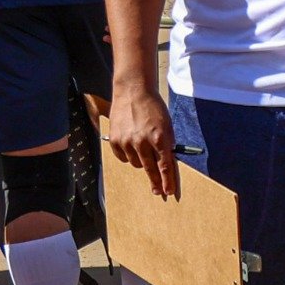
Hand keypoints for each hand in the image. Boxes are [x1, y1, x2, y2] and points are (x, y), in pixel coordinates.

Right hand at [107, 82, 179, 198]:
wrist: (133, 92)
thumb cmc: (153, 108)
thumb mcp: (167, 124)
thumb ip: (168, 143)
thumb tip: (168, 161)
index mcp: (159, 137)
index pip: (165, 165)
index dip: (168, 180)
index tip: (169, 191)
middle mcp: (142, 141)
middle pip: (150, 169)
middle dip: (156, 182)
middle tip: (159, 191)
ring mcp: (127, 141)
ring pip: (136, 164)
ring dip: (142, 161)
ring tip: (144, 148)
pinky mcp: (115, 140)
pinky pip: (123, 158)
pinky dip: (128, 156)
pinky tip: (131, 146)